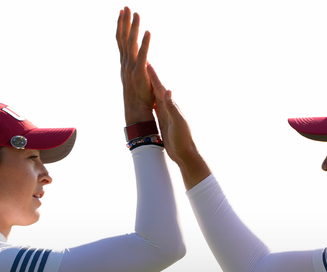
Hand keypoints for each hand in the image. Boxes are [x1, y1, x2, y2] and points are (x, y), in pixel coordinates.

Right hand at [116, 7, 154, 124]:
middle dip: (124, 21)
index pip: (121, 40)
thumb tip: (140, 58)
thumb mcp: (135, 77)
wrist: (136, 111)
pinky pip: (143, 55)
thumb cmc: (138, 96)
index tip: (121, 12)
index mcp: (125, 62)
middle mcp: (126, 63)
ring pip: (130, 43)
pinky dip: (145, 43)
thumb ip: (136, 66)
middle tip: (126, 6)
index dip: (121, 26)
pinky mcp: (140, 73)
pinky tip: (148, 31)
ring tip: (135, 13)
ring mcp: (131, 67)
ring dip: (133, 27)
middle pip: (123, 38)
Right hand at [148, 64, 210, 189]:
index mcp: (170, 106)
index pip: (159, 87)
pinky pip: (153, 108)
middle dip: (149, 77)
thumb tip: (169, 91)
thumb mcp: (177, 122)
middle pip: (155, 89)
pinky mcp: (162, 121)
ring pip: (153, 97)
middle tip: (142, 64)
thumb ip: (172, 107)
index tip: (146, 62)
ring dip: (148, 87)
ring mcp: (165, 114)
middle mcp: (167, 107)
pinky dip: (148, 101)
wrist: (185, 153)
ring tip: (142, 77)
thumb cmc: (183, 139)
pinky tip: (145, 98)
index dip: (152, 75)